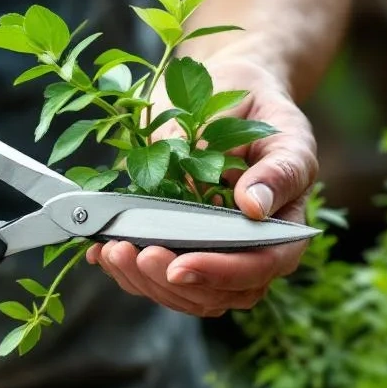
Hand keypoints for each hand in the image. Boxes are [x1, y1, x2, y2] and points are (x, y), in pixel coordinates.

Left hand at [88, 58, 317, 316]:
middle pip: (219, 294)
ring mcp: (212, 250)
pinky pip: (156, 274)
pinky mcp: (178, 243)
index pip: (260, 267)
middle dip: (174, 282)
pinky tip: (102, 252)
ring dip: (145, 281)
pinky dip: (127, 270)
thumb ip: (277, 170)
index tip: (182, 265)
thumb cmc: (261, 112)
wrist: (228, 93)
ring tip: (115, 250)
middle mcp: (249, 248)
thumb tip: (255, 207)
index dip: (221, 273)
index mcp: (284, 227)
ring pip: (184, 293)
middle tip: (138, 254)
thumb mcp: (282, 131)